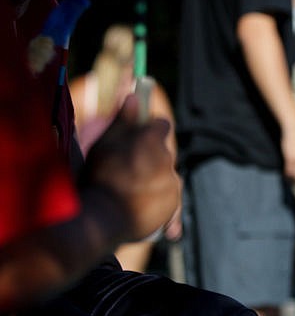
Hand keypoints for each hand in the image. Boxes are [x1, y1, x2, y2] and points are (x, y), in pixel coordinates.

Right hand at [82, 94, 180, 241]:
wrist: (102, 219)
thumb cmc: (100, 177)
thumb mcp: (105, 144)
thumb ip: (123, 120)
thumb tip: (134, 96)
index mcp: (152, 140)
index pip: (161, 125)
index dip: (151, 128)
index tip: (142, 134)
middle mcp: (167, 159)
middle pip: (162, 152)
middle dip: (149, 155)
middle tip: (128, 167)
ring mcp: (171, 182)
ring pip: (165, 174)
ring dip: (153, 177)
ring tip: (131, 188)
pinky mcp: (173, 203)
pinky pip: (168, 196)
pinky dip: (158, 197)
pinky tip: (141, 202)